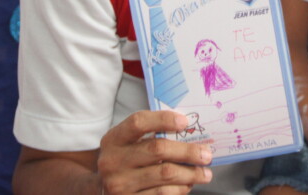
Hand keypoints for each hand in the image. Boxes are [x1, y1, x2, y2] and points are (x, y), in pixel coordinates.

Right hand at [97, 110, 213, 193]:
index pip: (139, 122)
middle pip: (158, 149)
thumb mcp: (128, 143)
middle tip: (207, 154)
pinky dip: (180, 189)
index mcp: (114, 139)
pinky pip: (162, 194)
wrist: (101, 190)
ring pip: (165, 174)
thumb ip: (151, 134)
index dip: (163, 119)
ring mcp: (119, 184)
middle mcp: (113, 161)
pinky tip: (188, 185)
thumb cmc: (125, 160)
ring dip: (191, 173)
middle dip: (188, 151)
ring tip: (205, 173)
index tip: (185, 122)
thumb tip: (190, 132)